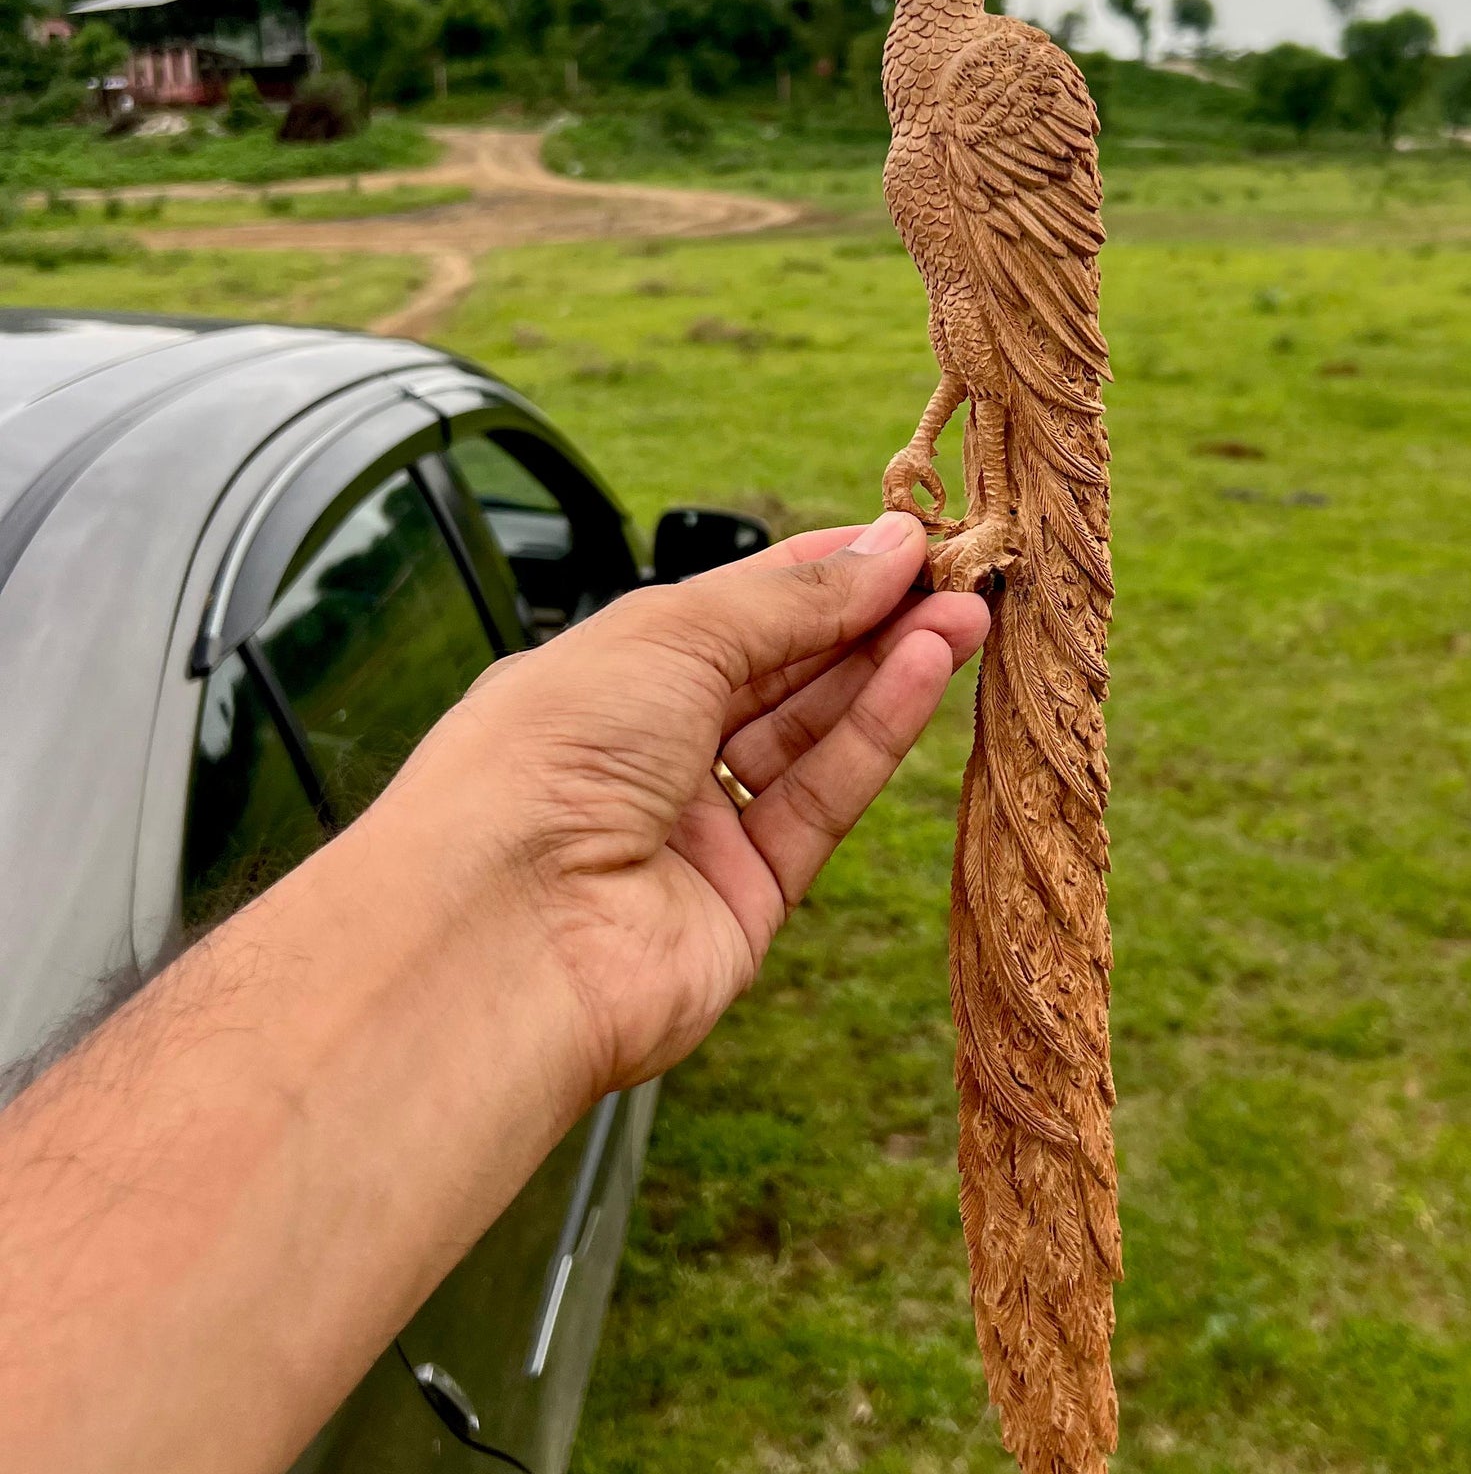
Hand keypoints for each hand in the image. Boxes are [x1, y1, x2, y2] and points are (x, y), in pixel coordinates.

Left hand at [390, 513, 987, 1103]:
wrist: (502, 933)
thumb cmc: (545, 760)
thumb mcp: (671, 636)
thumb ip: (791, 597)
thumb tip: (887, 548)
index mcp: (604, 676)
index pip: (730, 610)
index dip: (817, 572)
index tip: (903, 540)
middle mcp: (647, 750)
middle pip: (781, 672)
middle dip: (868, 618)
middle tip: (958, 574)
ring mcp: (697, 829)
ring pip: (811, 735)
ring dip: (887, 670)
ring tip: (965, 615)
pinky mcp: (746, 898)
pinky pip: (822, 802)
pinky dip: (876, 736)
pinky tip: (924, 670)